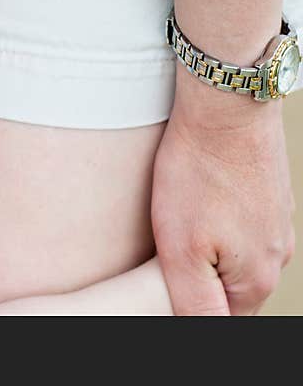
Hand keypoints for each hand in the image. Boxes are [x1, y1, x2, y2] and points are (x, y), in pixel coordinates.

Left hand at [151, 68, 294, 314]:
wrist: (226, 106)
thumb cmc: (198, 174)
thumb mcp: (182, 251)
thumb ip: (196, 304)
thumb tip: (202, 333)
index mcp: (257, 279)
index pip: (222, 320)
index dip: (188, 309)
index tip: (165, 284)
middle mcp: (275, 254)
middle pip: (229, 289)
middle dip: (196, 281)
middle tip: (162, 259)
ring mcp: (275, 222)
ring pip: (232, 255)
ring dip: (205, 251)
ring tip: (176, 229)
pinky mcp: (265, 194)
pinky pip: (237, 224)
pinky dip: (213, 222)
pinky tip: (194, 204)